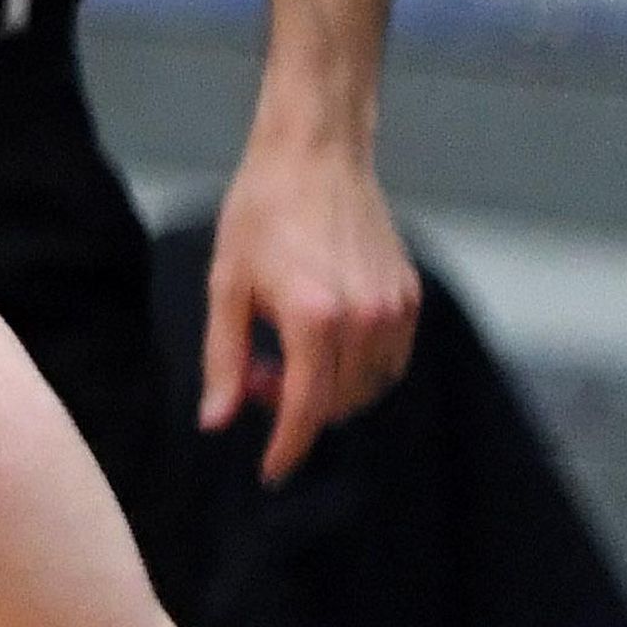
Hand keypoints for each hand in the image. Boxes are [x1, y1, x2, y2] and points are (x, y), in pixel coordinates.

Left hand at [198, 135, 419, 485]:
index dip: (287, 447)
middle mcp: (364, 318)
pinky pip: (390, 360)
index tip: (271, 471)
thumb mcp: (226, 288)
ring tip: (285, 353)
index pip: (305, 409)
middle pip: (336, 404)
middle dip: (295, 410)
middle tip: (256, 377)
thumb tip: (216, 420)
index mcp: (314, 318)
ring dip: (328, 391)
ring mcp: (394, 307)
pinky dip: (358, 369)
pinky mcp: (410, 294)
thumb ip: (224, 361)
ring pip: (367, 387)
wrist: (315, 155)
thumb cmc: (263, 213)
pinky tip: (322, 342)